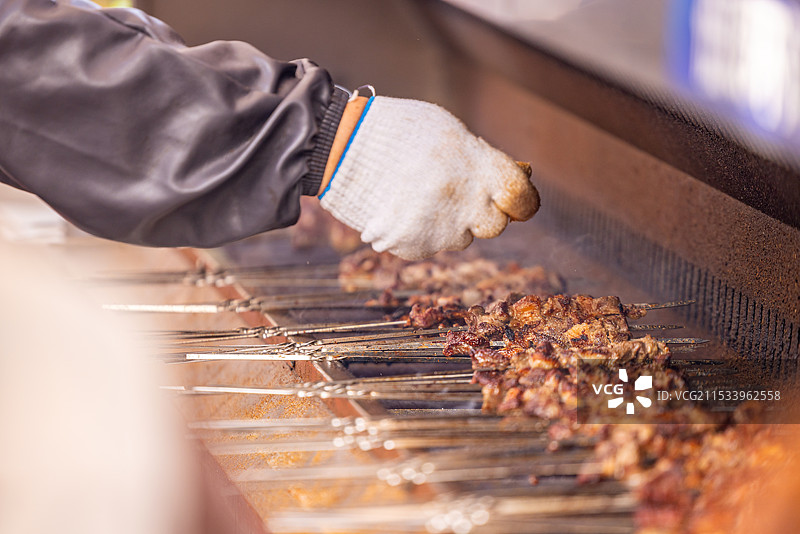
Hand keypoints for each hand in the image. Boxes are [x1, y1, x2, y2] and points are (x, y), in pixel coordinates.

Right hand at [319, 96, 538, 259]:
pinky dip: (422, 231)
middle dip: (483, 212)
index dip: (523, 201)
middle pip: (495, 224)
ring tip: (420, 196)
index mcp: (477, 168)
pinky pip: (432, 245)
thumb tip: (520, 177)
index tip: (517, 200)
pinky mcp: (416, 245)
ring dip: (450, 222)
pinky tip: (403, 208)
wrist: (343, 148)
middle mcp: (464, 203)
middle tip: (457, 193)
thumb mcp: (449, 131)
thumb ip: (483, 159)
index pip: (522, 198)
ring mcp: (440, 229)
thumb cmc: (399, 133)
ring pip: (462, 237)